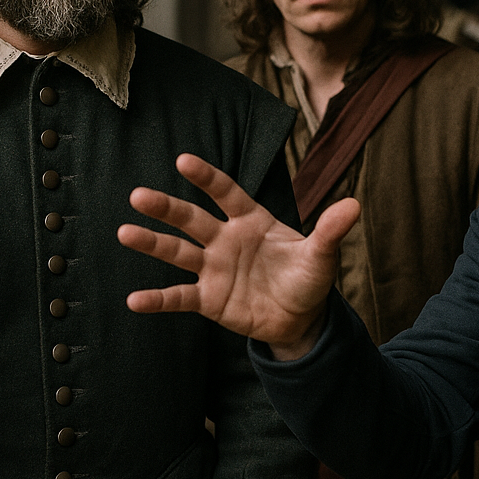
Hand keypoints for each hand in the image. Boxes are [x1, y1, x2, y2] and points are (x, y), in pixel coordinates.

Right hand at [118, 153, 359, 356]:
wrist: (301, 318)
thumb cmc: (308, 278)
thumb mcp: (322, 255)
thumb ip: (331, 230)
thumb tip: (354, 205)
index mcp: (251, 220)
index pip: (226, 193)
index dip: (207, 178)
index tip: (183, 160)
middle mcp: (226, 239)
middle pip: (191, 219)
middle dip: (166, 208)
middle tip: (138, 195)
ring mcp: (214, 268)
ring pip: (178, 253)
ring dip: (152, 243)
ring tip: (124, 232)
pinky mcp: (209, 299)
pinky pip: (179, 297)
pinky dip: (157, 300)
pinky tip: (134, 300)